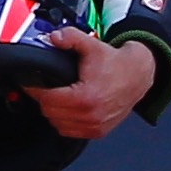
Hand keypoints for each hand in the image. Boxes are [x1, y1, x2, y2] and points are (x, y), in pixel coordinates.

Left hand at [23, 33, 158, 144]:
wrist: (139, 75)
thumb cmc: (118, 64)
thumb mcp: (93, 46)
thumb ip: (71, 38)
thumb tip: (54, 38)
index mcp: (86, 98)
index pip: (47, 99)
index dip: (35, 89)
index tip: (31, 82)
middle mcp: (91, 116)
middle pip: (50, 113)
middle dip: (44, 99)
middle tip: (43, 87)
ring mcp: (95, 126)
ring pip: (58, 124)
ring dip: (54, 112)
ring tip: (55, 97)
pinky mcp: (99, 132)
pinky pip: (71, 132)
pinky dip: (65, 122)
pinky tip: (66, 109)